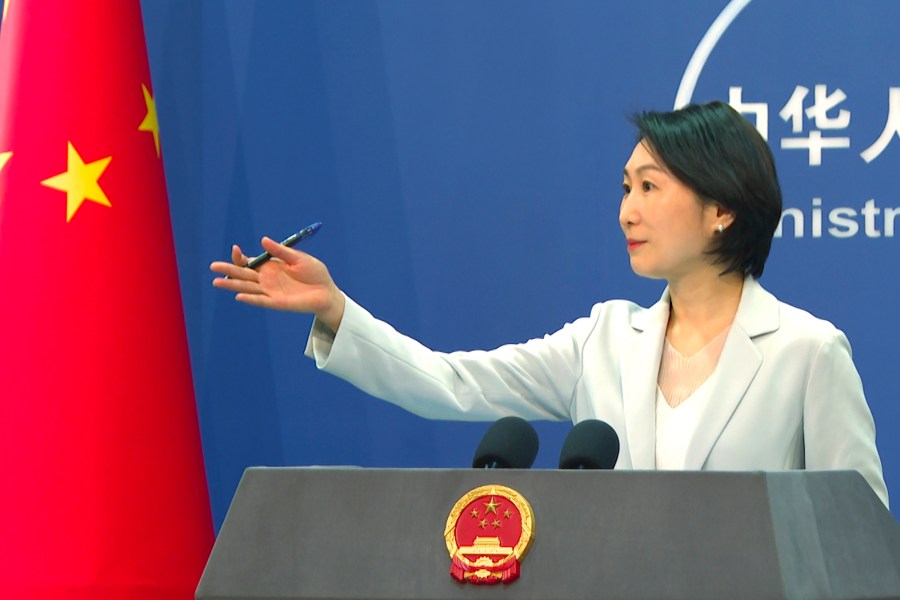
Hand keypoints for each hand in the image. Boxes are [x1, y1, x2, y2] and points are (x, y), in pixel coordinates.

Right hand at [210, 237, 345, 331]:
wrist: (326, 291)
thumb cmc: (314, 272)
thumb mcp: (298, 258)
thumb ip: (281, 251)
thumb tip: (263, 240)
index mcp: (270, 266)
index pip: (249, 262)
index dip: (240, 257)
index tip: (235, 249)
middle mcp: (266, 279)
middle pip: (243, 275)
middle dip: (228, 270)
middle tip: (213, 266)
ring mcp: (270, 291)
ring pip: (247, 288)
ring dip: (233, 286)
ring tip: (216, 282)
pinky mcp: (277, 303)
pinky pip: (260, 301)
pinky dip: (250, 299)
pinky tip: (239, 296)